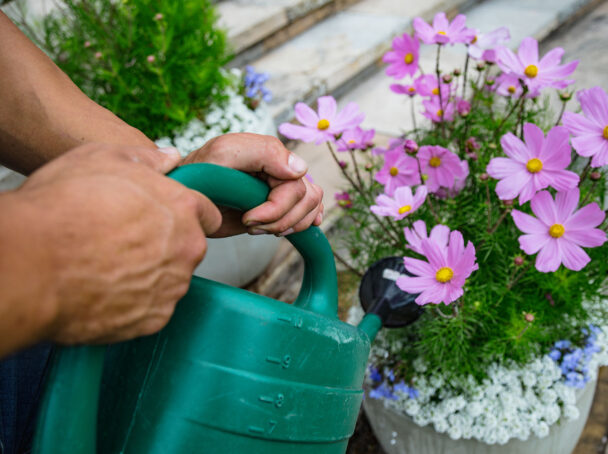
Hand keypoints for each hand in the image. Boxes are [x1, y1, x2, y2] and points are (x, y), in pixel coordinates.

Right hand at [15, 143, 220, 344]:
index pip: (207, 213)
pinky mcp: (154, 319)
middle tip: (126, 239)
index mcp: (181, 208)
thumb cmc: (61, 210)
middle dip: (166, 243)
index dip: (186, 213)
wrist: (31, 264)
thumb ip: (145, 158)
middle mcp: (186, 249)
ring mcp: (172, 287)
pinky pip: (152, 307)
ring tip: (109, 263)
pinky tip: (106, 288)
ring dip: (150, 273)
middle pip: (188, 247)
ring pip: (171, 278)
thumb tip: (168, 158)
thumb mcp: (101, 158)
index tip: (166, 216)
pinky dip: (135, 301)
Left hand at [182, 133, 323, 236]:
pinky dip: (305, 222)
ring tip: (258, 228)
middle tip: (250, 224)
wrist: (187, 196)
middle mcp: (280, 170)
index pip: (296, 186)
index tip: (247, 218)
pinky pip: (310, 212)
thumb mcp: (224, 153)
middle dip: (280, 219)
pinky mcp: (279, 206)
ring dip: (289, 225)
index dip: (276, 208)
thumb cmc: (199, 173)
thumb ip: (264, 152)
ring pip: (312, 206)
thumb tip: (300, 169)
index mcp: (271, 154)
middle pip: (308, 198)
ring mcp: (281, 188)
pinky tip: (289, 229)